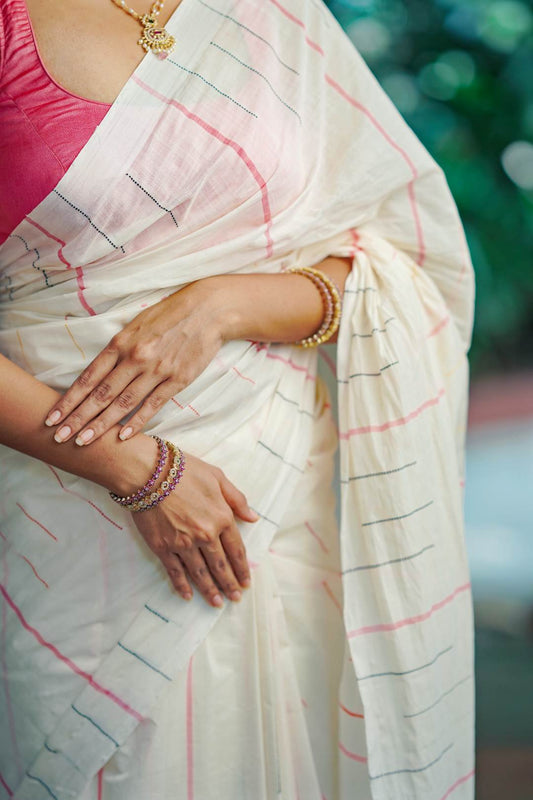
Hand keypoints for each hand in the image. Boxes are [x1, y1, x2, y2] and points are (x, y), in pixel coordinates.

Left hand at [44, 281, 227, 444]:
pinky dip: (137, 422)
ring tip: (83, 441)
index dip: (69, 400)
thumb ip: (118, 347)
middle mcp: (135, 358)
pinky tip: (122, 436)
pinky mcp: (178, 379)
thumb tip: (98, 371)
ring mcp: (157, 370)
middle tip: (60, 437)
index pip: (89, 377)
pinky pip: (153, 405)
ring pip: (123, 403)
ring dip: (101, 425)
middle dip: (78, 418)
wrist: (208, 310)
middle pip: (101, 394)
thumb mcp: (137, 324)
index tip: (53, 417)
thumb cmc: (170, 314)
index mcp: (121, 343)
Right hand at [132, 451, 256, 606]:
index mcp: (221, 517)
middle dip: (229, 584)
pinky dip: (182, 586)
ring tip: (217, 603)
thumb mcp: (217, 476)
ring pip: (200, 573)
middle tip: (235, 598)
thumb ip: (237, 499)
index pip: (236, 549)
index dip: (242, 568)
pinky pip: (175, 572)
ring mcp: (183, 544)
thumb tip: (253, 518)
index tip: (246, 581)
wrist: (147, 473)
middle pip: (221, 566)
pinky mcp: (162, 548)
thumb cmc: (183, 469)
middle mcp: (205, 535)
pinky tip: (188, 596)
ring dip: (210, 590)